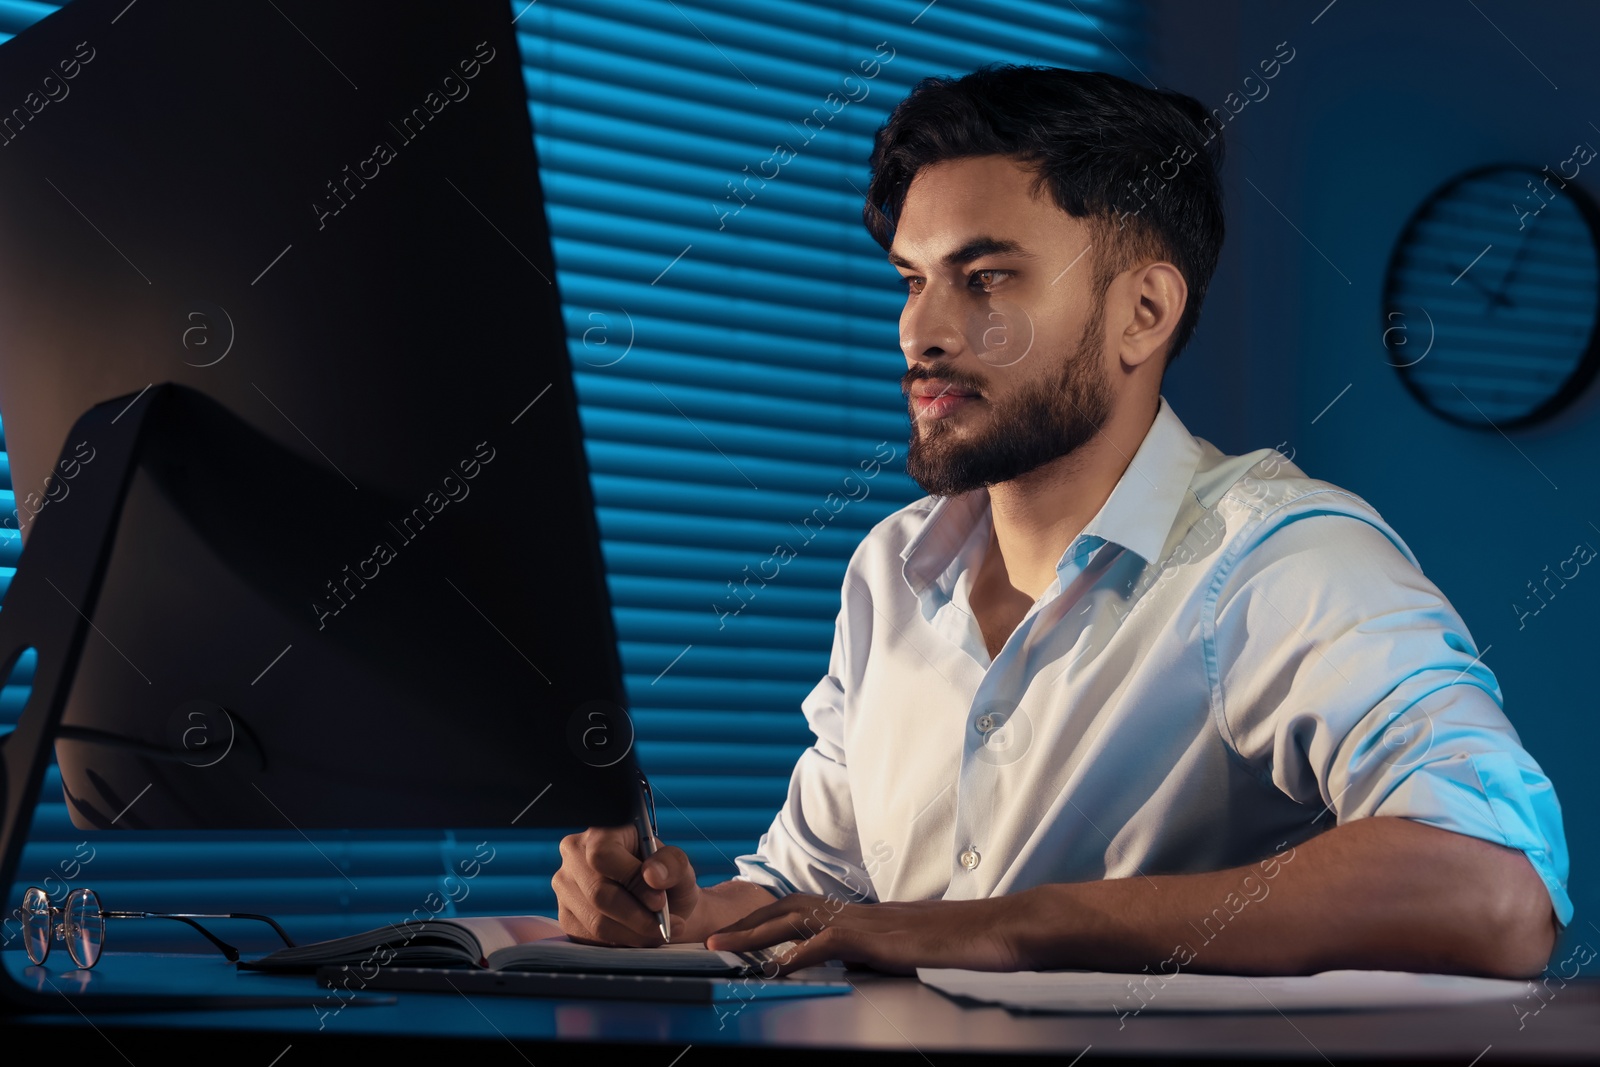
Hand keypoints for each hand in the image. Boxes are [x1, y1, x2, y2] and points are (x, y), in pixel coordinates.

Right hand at [553, 825, 699, 944]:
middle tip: (665, 925)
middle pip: (598, 893)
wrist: (657, 903)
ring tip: (658, 933)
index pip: (603, 856)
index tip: (659, 901)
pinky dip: (620, 942)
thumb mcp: (678, 865)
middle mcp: (575, 855)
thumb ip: (671, 864)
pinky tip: (638, 936)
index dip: (632, 881)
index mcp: (601, 832)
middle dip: (637, 916)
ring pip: (595, 921)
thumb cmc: (666, 878)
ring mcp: (566, 887)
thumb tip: (653, 875)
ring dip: (633, 933)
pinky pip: (590, 938)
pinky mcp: (566, 916)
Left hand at [704, 892, 1031, 975]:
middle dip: (746, 923)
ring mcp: (863, 920)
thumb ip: (871, 950)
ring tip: (722, 950)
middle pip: (786, 908)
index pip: (801, 908)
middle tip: (711, 940)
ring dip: (754, 933)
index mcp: (859, 912)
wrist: (990, 931)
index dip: (766, 917)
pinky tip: (776, 968)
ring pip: (794, 919)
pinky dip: (797, 954)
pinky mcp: (874, 938)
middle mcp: (855, 909)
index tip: (737, 930)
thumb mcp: (901, 949)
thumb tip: (849, 961)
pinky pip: (826, 943)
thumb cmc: (954, 942)